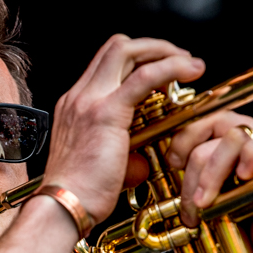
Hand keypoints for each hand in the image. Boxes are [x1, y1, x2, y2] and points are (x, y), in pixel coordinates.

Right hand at [45, 35, 205, 223]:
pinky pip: (144, 77)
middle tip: (180, 59)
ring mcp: (89, 101)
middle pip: (117, 46)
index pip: (107, 64)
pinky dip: (170, 68)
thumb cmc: (80, 195)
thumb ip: (122, 157)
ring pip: (127, 50)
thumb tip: (141, 162)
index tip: (162, 71)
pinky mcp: (106, 113)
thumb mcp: (102, 167)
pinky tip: (190, 71)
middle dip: (153, 46)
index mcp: (75, 106)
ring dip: (164, 51)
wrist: (62, 206)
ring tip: (189, 63)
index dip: (138, 59)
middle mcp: (79, 97)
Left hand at [167, 110, 252, 252]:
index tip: (173, 163)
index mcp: (221, 138)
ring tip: (207, 202)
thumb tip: (147, 169)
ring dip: (214, 172)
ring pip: (233, 136)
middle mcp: (244, 134)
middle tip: (192, 203)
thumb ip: (185, 178)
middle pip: (213, 125)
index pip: (200, 119)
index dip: (183, 137)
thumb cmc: (233, 222)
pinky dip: (251, 157)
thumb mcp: (201, 197)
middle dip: (194, 168)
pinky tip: (243, 176)